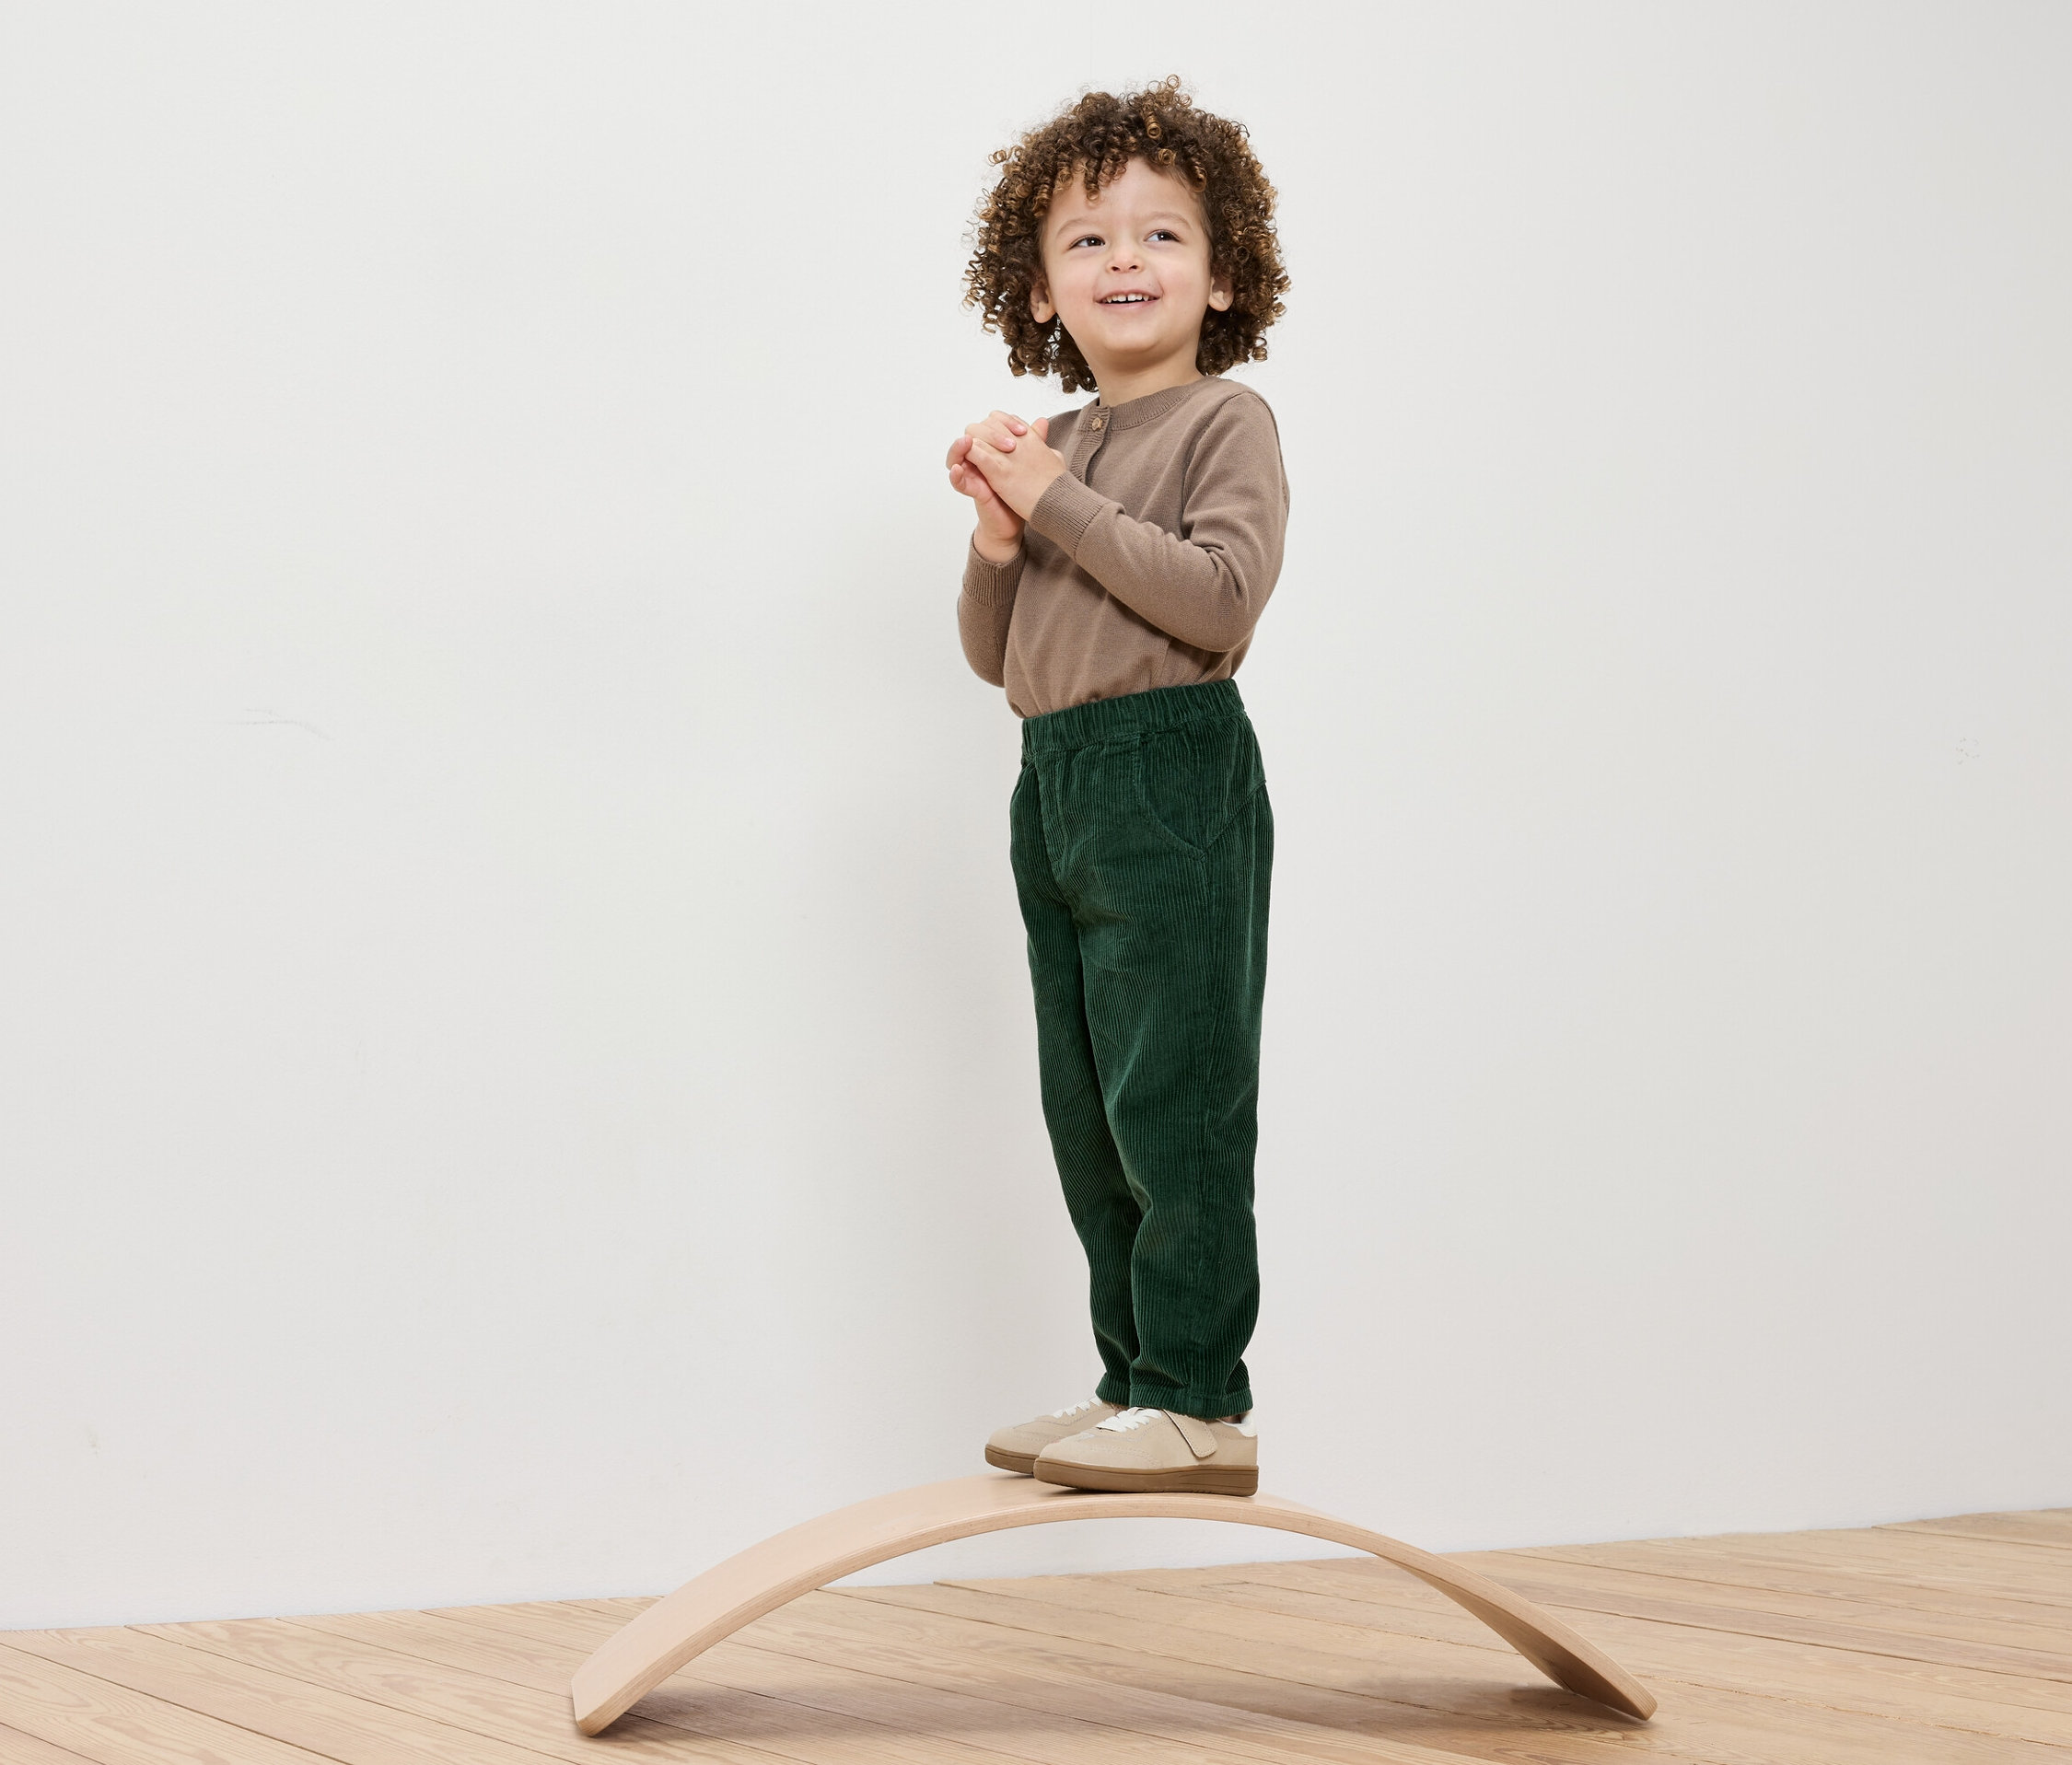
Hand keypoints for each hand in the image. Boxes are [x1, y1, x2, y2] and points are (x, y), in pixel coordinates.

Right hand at [947, 410, 1062, 557]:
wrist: (1019, 518)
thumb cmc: (1022, 490)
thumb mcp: (1028, 462)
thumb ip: (1033, 441)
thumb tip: (1042, 421)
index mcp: (994, 447)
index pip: (990, 424)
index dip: (1003, 422)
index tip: (1023, 431)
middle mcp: (981, 456)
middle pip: (972, 433)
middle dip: (987, 433)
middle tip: (1009, 444)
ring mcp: (974, 473)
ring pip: (957, 453)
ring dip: (959, 446)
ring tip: (966, 442)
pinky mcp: (972, 490)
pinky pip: (958, 481)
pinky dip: (955, 475)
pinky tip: (958, 469)